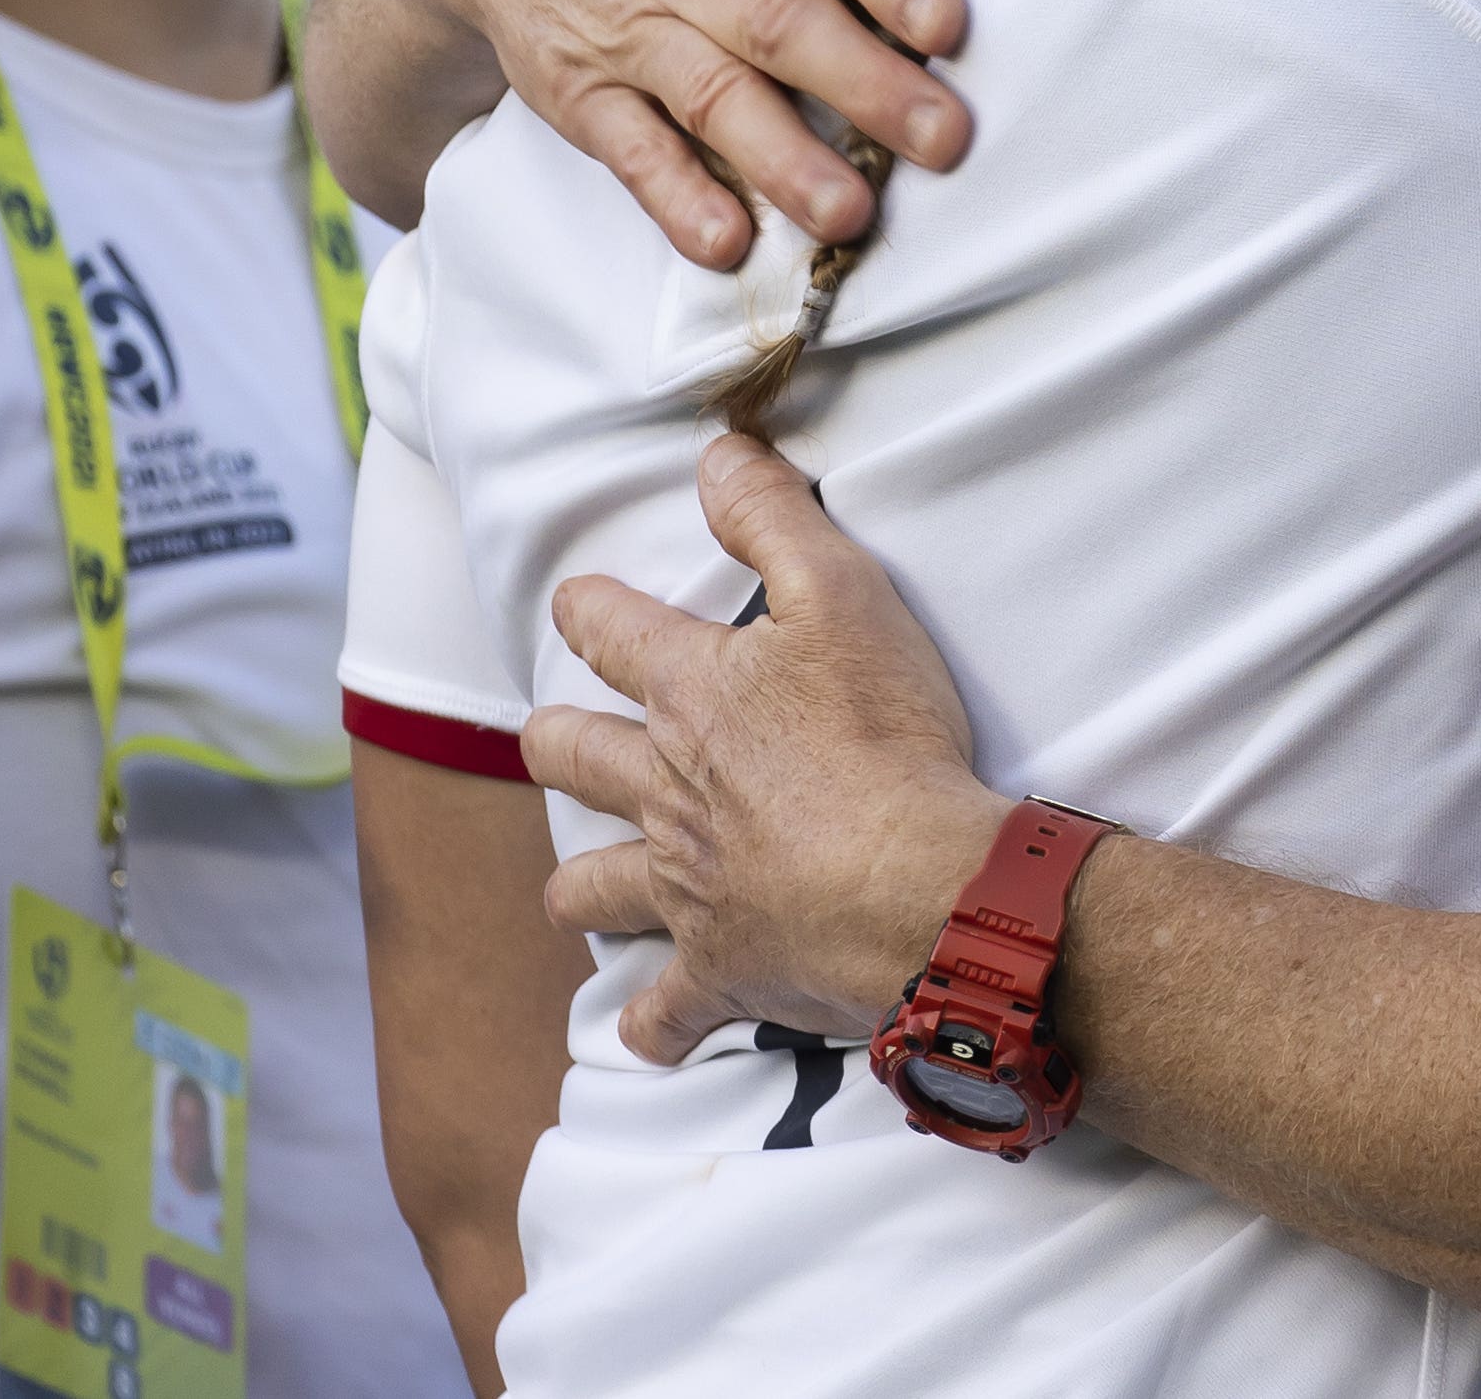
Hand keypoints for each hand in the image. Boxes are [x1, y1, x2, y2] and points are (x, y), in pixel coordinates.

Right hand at [396, 0, 973, 264]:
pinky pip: (629, 151)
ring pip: (713, 96)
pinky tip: (727, 242)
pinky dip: (674, 199)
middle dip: (865, 83)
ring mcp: (628, 25)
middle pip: (778, 20)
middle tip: (945, 137)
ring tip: (852, 213)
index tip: (946, 21)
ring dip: (785, 160)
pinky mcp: (580, 89)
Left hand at [529, 434, 1009, 1056]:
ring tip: (588, 879)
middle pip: (569, 756)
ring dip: (582, 880)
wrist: (921, 888)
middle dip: (559, 740)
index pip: (606, 630)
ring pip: (588, 887)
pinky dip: (656, 1022)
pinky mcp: (720, 971)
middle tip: (567, 736)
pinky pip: (665, 1013)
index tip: (584, 603)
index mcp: (691, 696)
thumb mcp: (846, 595)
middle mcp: (665, 791)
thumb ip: (775, 519)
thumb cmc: (887, 738)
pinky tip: (653, 1026)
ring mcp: (684, 888)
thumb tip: (715, 455)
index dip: (590, 608)